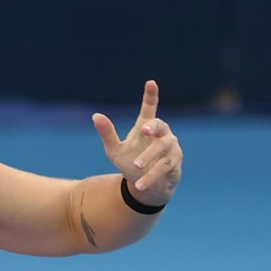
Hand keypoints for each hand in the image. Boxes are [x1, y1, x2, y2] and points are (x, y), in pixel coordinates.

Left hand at [92, 80, 182, 207]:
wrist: (145, 188)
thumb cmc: (130, 164)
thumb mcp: (115, 150)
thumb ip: (107, 134)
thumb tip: (95, 115)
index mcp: (147, 127)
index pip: (150, 108)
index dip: (151, 96)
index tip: (150, 82)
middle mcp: (162, 134)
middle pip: (161, 125)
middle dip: (154, 126)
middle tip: (144, 129)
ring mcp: (171, 148)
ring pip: (162, 149)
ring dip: (149, 157)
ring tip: (137, 166)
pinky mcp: (175, 164)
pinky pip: (164, 168)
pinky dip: (151, 177)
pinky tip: (140, 185)